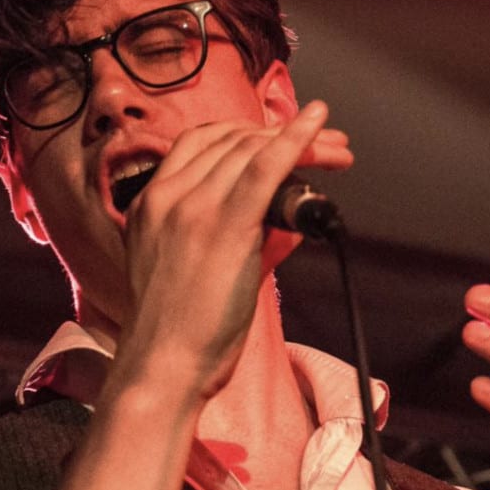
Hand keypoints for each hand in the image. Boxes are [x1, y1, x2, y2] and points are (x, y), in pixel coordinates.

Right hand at [120, 101, 352, 398]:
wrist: (163, 365)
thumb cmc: (181, 329)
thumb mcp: (186, 265)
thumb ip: (226, 232)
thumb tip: (282, 217)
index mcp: (151, 200)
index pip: (202, 142)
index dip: (248, 133)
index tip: (281, 138)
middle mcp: (168, 194)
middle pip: (234, 141)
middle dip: (283, 135)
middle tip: (328, 144)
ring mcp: (192, 206)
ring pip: (253, 151)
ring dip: (303, 142)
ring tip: (338, 150)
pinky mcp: (224, 225)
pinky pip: (264, 168)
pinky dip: (295, 140)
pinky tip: (318, 123)